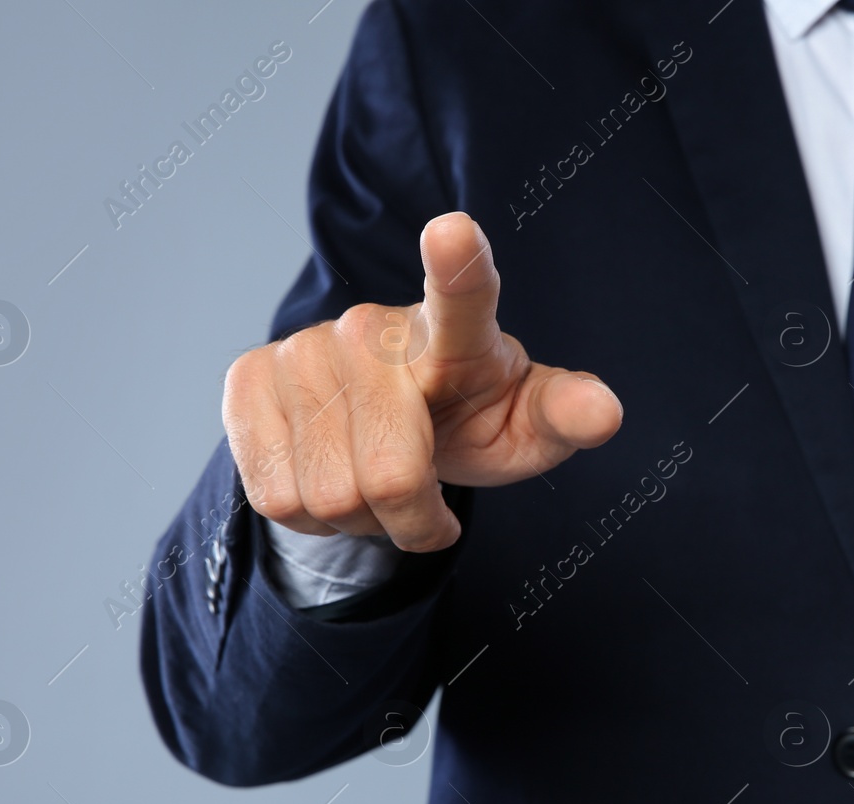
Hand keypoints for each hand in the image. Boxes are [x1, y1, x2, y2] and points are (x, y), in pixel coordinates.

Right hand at [224, 212, 623, 551]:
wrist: (384, 421)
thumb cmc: (468, 416)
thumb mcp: (524, 425)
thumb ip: (563, 415)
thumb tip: (606, 413)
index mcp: (458, 331)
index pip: (462, 296)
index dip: (457, 266)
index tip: (454, 233)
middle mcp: (374, 328)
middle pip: (388, 475)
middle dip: (412, 518)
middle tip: (426, 504)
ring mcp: (304, 348)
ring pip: (327, 496)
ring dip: (360, 520)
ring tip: (377, 486)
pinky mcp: (248, 377)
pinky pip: (276, 494)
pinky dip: (311, 516)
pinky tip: (330, 478)